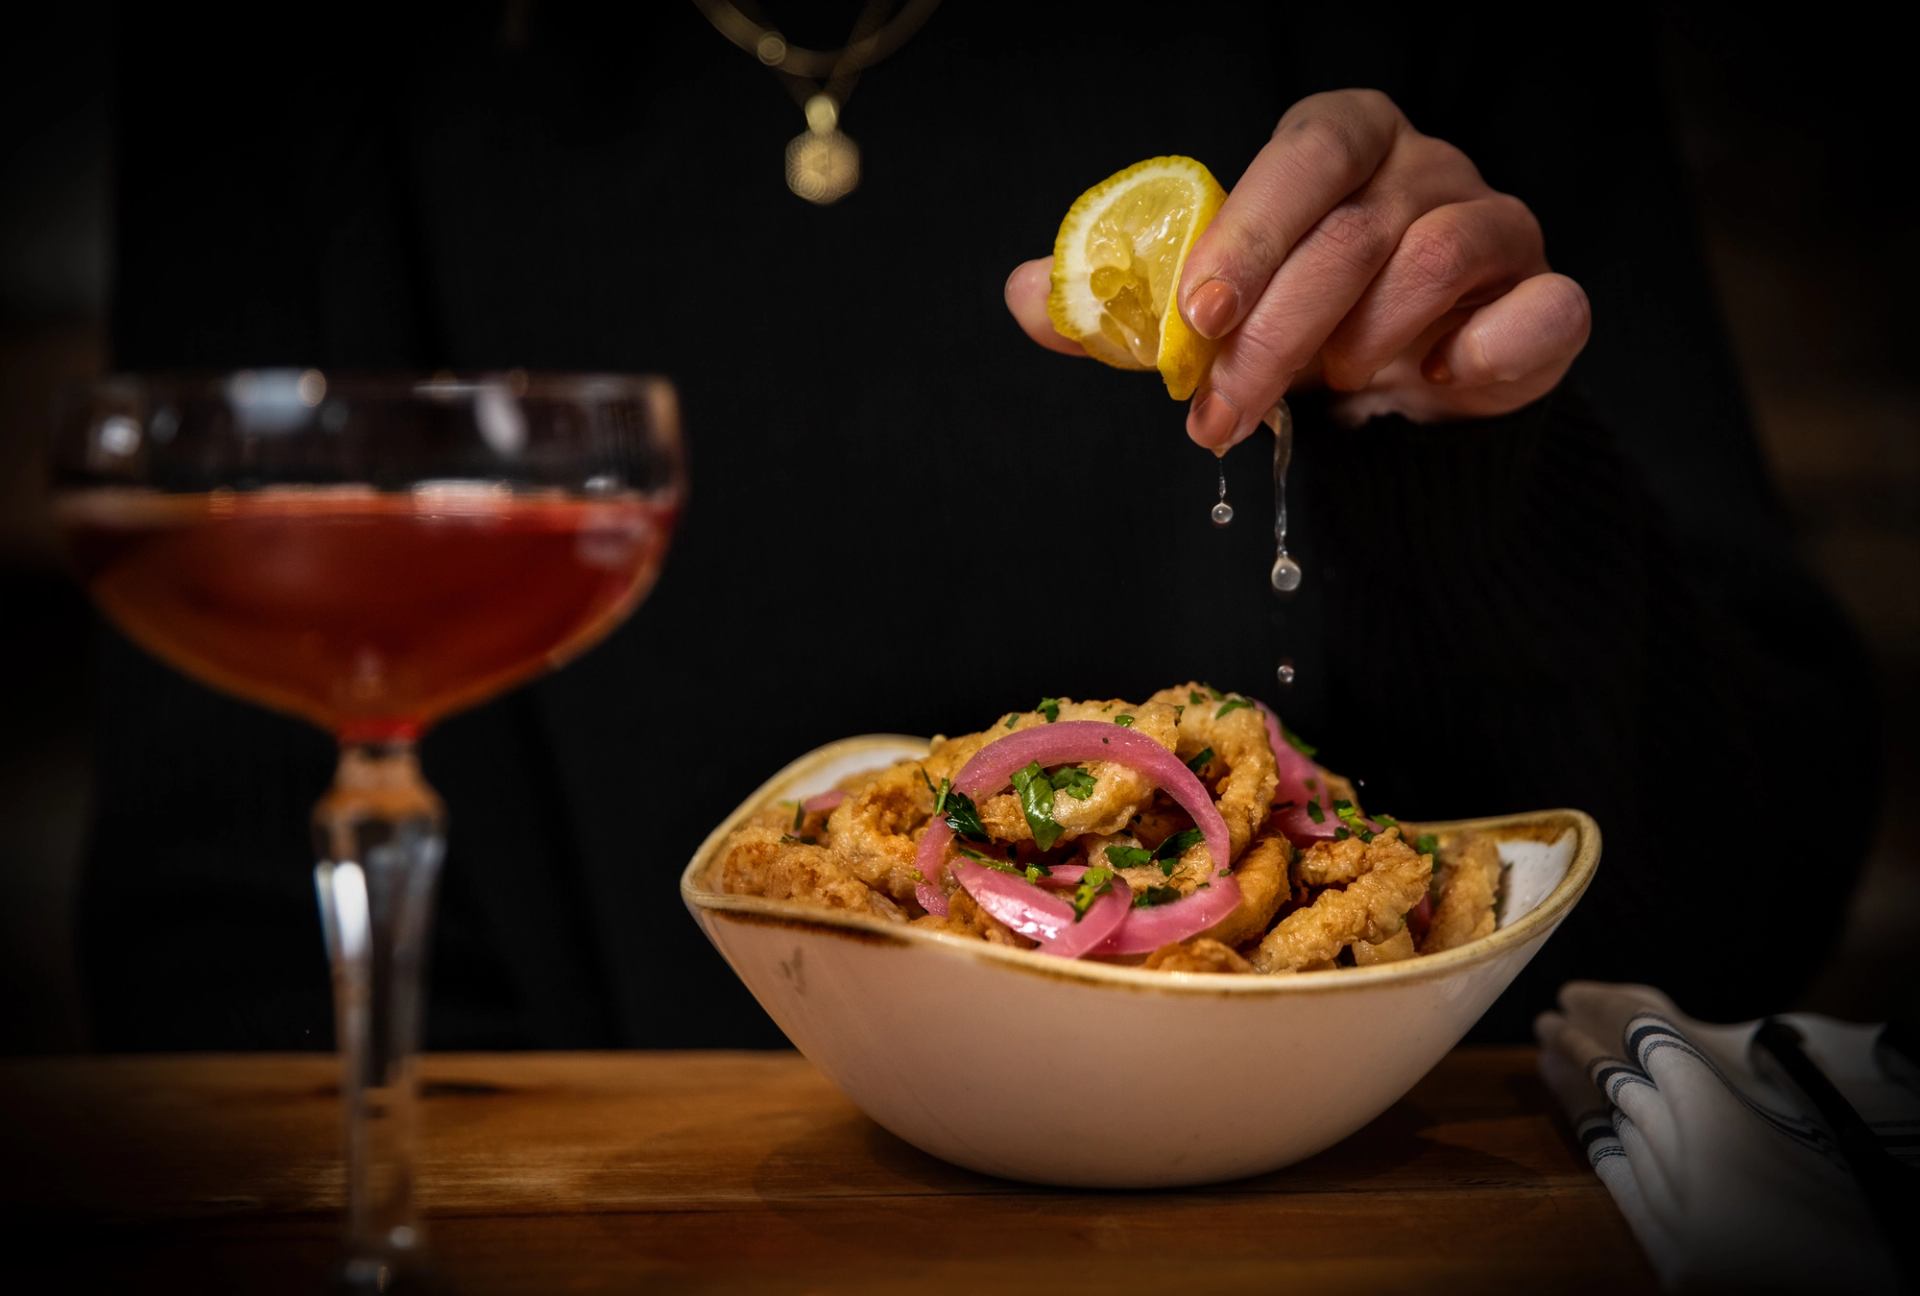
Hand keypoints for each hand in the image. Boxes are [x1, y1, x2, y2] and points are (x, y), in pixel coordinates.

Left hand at [1005, 89, 1590, 447]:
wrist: (1401, 399)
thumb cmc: (1300, 330)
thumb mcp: (1205, 321)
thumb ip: (1122, 308)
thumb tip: (1029, 294)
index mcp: (1342, 141)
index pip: (1301, 156)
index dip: (1246, 236)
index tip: (1193, 320)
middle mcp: (1425, 166)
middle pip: (1353, 229)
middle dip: (1272, 337)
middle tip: (1217, 415)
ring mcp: (1497, 222)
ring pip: (1435, 263)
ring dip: (1362, 345)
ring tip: (1331, 387)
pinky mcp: (1548, 297)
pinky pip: (1541, 311)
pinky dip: (1479, 356)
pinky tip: (1430, 385)